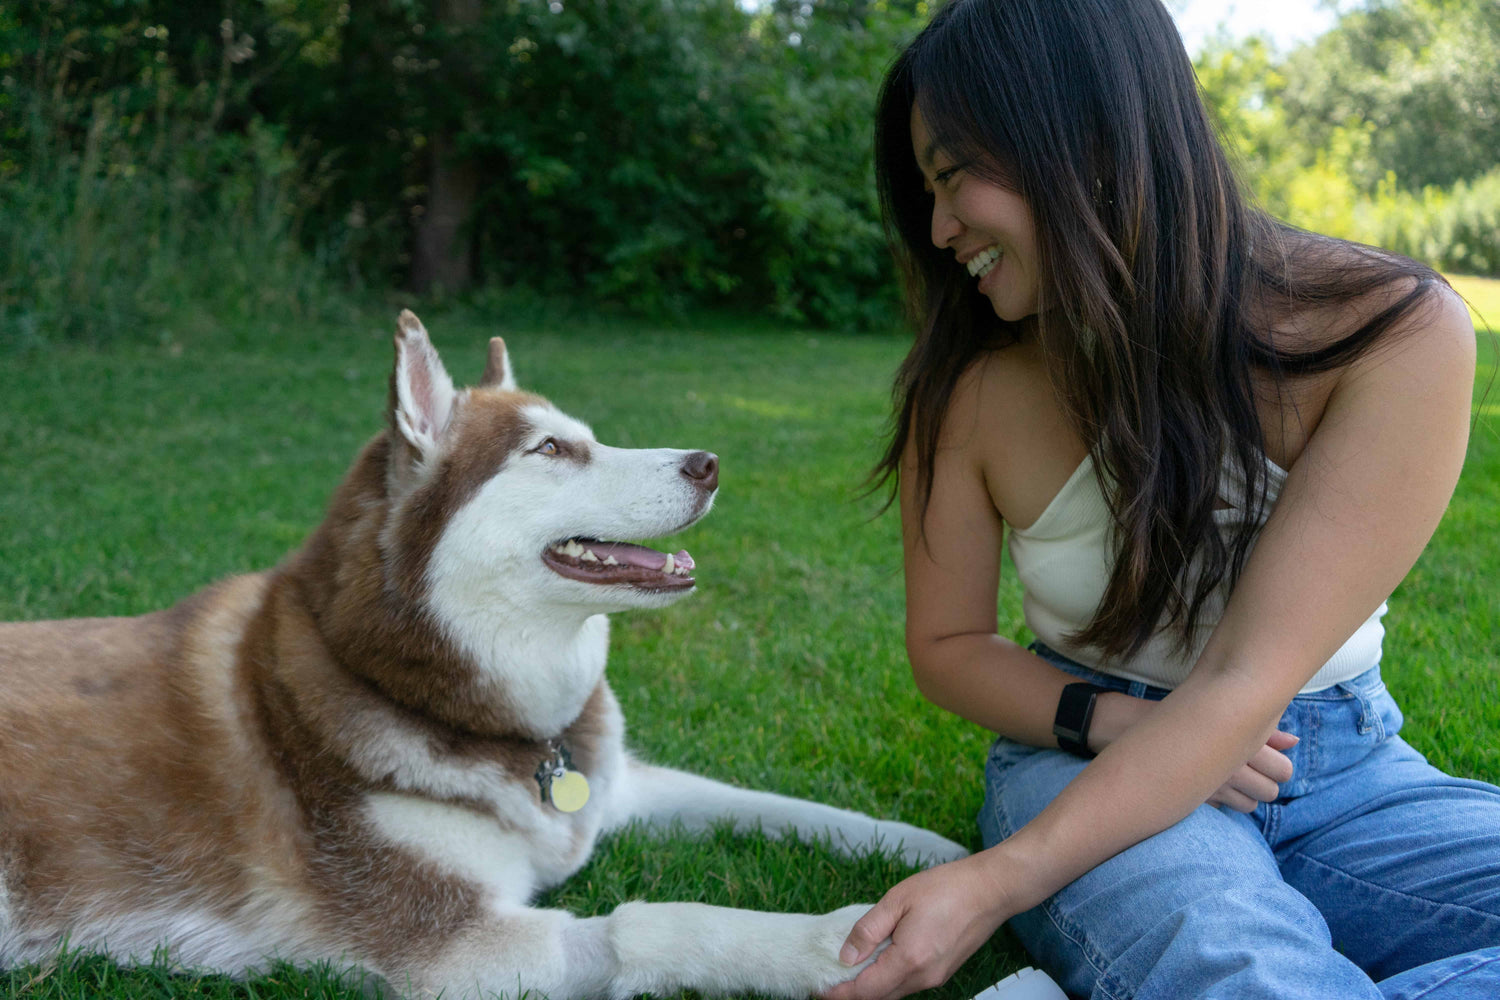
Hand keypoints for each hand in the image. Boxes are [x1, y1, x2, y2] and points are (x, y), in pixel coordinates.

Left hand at [821, 853, 1013, 999]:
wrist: (991, 890)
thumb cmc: (946, 888)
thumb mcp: (898, 899)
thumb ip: (868, 929)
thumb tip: (846, 956)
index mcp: (910, 959)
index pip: (866, 991)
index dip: (840, 994)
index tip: (820, 991)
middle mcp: (924, 977)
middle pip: (880, 997)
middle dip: (853, 994)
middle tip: (829, 983)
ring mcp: (936, 977)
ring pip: (895, 992)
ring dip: (872, 987)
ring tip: (849, 972)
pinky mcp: (944, 972)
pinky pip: (909, 984)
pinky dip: (889, 980)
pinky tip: (879, 963)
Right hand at [1091, 693, 1295, 812]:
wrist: (1124, 729)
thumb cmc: (1172, 713)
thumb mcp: (1216, 712)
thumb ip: (1261, 728)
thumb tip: (1294, 741)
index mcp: (1242, 741)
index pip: (1284, 769)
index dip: (1279, 767)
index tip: (1267, 757)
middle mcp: (1231, 767)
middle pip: (1271, 792)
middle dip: (1266, 785)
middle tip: (1250, 771)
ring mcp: (1213, 787)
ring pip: (1250, 806)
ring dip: (1246, 796)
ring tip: (1231, 780)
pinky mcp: (1195, 800)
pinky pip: (1224, 809)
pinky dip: (1223, 801)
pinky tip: (1210, 786)